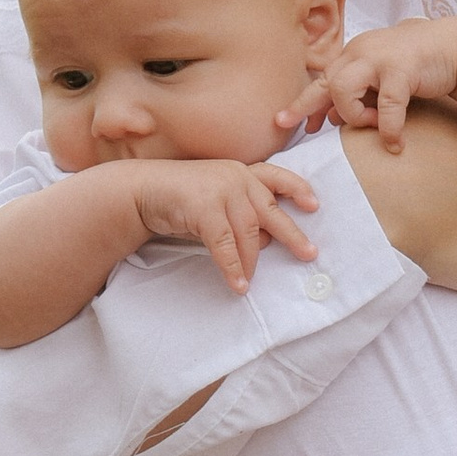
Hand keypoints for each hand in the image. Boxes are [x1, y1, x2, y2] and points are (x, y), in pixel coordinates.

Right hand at [126, 156, 316, 295]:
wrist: (141, 191)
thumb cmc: (181, 200)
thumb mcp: (217, 203)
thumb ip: (242, 218)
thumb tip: (267, 242)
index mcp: (241, 172)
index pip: (276, 177)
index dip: (298, 190)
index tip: (314, 206)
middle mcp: (235, 176)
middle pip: (270, 209)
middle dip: (291, 233)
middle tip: (309, 254)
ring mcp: (219, 189)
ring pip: (248, 231)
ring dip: (251, 261)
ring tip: (252, 281)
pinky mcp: (203, 207)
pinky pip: (224, 244)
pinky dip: (232, 266)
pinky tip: (238, 283)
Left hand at [301, 17, 456, 151]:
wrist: (450, 47)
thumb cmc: (413, 65)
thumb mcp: (378, 78)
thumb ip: (356, 93)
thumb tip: (327, 117)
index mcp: (352, 55)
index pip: (321, 79)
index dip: (303, 103)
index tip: (285, 121)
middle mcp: (360, 52)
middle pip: (326, 83)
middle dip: (308, 107)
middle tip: (304, 131)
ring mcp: (379, 59)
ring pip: (343, 90)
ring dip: (354, 116)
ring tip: (372, 125)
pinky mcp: (402, 69)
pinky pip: (386, 106)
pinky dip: (388, 129)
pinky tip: (395, 144)